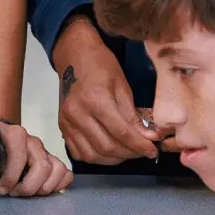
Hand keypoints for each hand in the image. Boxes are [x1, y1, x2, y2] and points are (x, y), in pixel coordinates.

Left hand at [0, 103, 72, 195]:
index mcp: (16, 134)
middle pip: (42, 166)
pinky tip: (41, 190)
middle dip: (28, 187)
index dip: (12, 175)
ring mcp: (44, 152)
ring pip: (57, 170)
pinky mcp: (52, 162)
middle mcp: (33, 142)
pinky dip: (57, 185)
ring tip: (26, 193)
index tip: (2, 188)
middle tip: (13, 193)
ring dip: (43, 188)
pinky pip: (65, 174)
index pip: (20, 154)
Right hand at [54, 17, 154, 163]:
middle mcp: (78, 114)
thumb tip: (149, 138)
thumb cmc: (101, 65)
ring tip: (127, 152)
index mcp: (96, 100)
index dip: (140, 146)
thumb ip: (133, 115)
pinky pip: (78, 152)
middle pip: (107, 147)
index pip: (121, 132)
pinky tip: (108, 151)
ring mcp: (67, 122)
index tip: (152, 151)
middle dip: (129, 154)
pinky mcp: (62, 127)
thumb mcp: (122, 86)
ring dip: (113, 159)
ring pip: (92, 155)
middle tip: (142, 151)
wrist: (74, 55)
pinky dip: (95, 157)